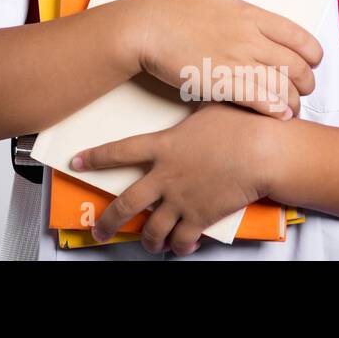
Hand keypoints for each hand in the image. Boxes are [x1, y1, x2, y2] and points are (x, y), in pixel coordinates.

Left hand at [72, 102, 274, 255]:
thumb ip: (190, 110)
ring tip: (147, 245)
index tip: (75, 162)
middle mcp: (165, 176)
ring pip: (152, 229)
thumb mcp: (207, 106)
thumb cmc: (240, 124)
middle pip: (126, 204)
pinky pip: (182, 239)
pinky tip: (180, 246)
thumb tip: (190, 90)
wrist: (263, 152)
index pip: (118, 152)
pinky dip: (179, 245)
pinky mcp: (201, 217)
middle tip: (98, 230)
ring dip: (147, 240)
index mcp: (162, 147)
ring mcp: (181, 199)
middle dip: (108, 221)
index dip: (94, 158)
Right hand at [134, 0, 322, 119]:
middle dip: (307, 82)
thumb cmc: (177, 7)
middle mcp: (249, 39)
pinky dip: (276, 110)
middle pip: (296, 65)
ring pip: (281, 86)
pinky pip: (260, 100)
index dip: (314, 54)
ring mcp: (236, 62)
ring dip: (293, 100)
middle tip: (304, 89)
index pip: (299, 37)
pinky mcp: (221, 83)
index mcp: (252, 15)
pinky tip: (280, 115)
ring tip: (292, 106)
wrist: (147, 28)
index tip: (313, 63)